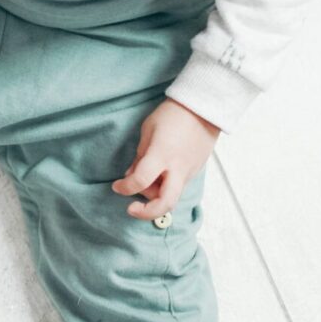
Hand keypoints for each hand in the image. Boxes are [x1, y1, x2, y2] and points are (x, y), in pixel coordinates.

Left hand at [111, 99, 219, 220]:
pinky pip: (178, 187)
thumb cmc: (173, 115)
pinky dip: (165, 187)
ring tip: (146, 180)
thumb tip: (131, 175)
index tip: (117, 186)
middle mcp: (177, 168)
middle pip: (165, 203)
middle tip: (132, 208)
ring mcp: (189, 171)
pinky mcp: (195, 171)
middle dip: (147, 213)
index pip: (141, 181)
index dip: (125, 188)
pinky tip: (159, 175)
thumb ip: (139, 156)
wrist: (204, 108)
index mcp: (162, 154)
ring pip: (172, 197)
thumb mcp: (148, 131)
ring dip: (155, 196)